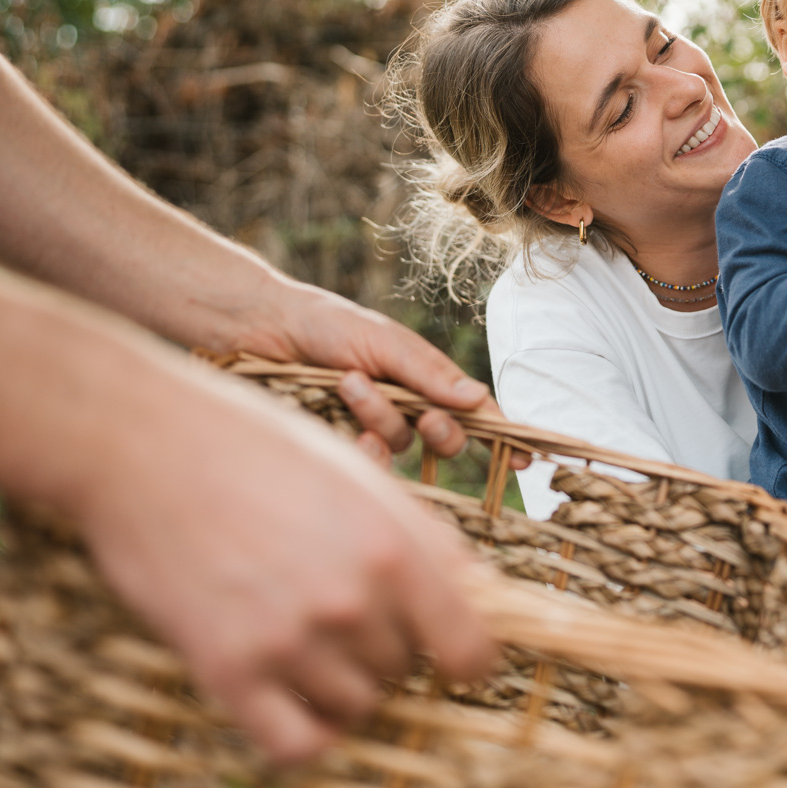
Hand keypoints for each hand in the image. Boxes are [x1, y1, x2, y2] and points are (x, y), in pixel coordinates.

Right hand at [76, 355, 496, 762]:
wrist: (147, 449)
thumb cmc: (256, 449)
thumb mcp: (360, 477)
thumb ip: (423, 540)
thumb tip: (480, 593)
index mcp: (394, 547)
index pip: (469, 648)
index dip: (466, 656)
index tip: (451, 653)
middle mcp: (351, 601)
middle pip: (404, 669)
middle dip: (386, 645)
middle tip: (342, 606)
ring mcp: (289, 641)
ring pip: (356, 706)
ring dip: (344, 684)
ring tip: (310, 637)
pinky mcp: (228, 671)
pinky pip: (297, 745)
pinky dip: (308, 735)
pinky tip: (297, 704)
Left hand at [248, 279, 526, 467]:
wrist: (260, 331)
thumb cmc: (326, 324)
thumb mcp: (385, 342)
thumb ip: (431, 373)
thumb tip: (479, 399)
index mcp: (423, 377)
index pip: (471, 409)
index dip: (500, 434)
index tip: (526, 459)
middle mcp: (403, 405)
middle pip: (445, 439)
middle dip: (443, 432)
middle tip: (428, 418)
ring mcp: (370, 427)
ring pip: (402, 446)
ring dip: (380, 418)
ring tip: (348, 383)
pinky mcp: (337, 445)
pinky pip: (367, 463)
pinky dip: (363, 448)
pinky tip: (348, 431)